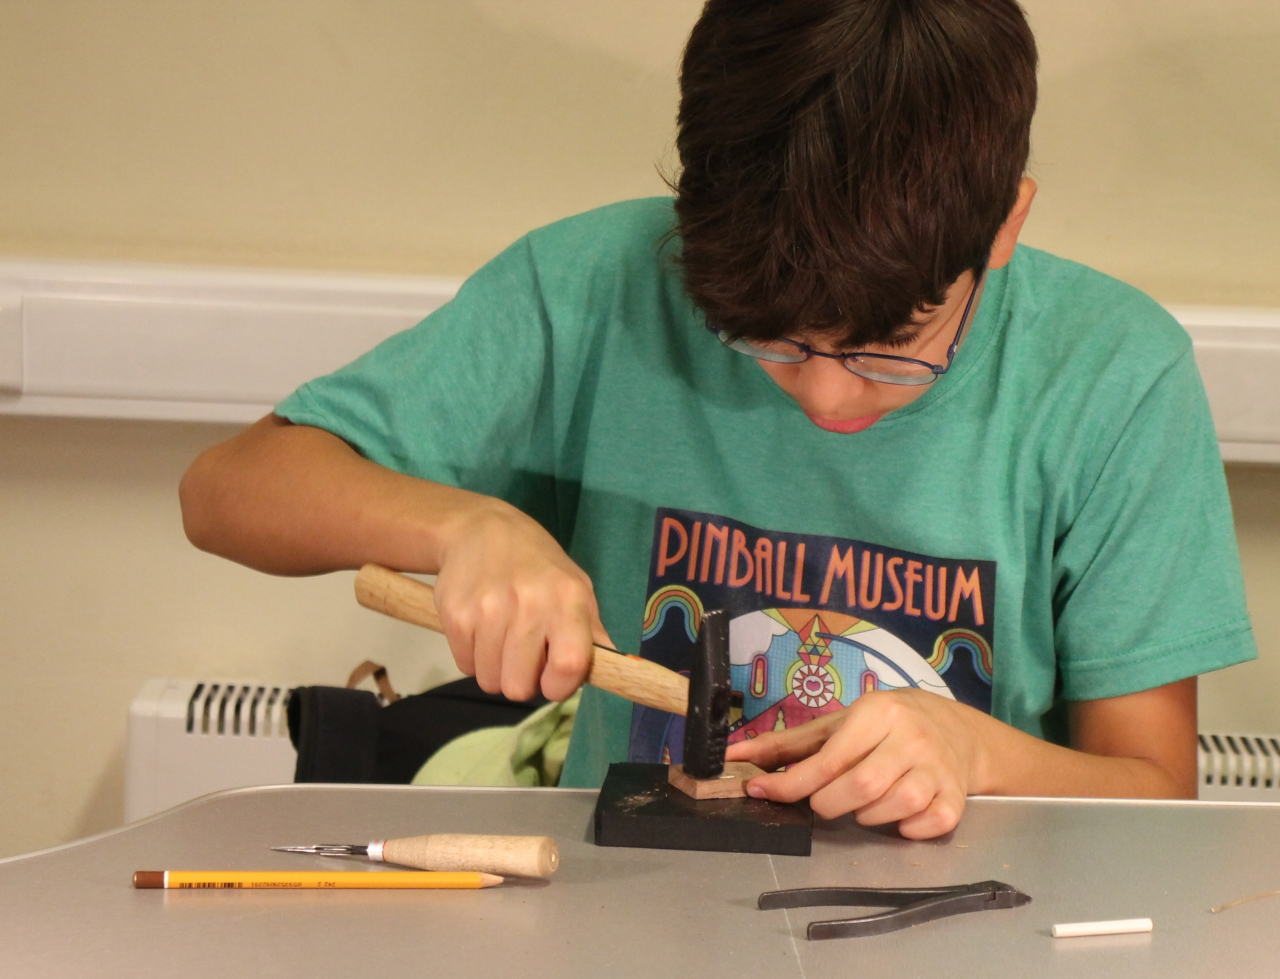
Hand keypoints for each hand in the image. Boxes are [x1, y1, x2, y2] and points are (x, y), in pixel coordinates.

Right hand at [433, 499, 612, 702]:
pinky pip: (464, 666)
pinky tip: (480, 628)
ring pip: (489, 681)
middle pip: (519, 688)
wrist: (480, 529)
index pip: (568, 666)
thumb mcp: (576, 586)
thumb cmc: (537, 565)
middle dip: (521, 679)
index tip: (552, 680)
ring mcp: (487, 610)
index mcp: (567, 599)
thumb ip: (592, 630)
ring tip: (500, 637)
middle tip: (522, 654)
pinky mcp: (455, 615)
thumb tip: (613, 665)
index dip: (559, 686)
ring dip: (495, 668)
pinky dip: (472, 656)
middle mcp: (528, 604)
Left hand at [725, 689, 986, 838]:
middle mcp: (912, 737)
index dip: (790, 784)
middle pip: (860, 787)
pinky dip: (906, 830)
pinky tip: (897, 817)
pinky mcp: (956, 798)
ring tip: (862, 804)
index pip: (828, 759)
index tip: (761, 793)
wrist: (956, 730)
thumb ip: (787, 744)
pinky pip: (927, 825)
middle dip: (830, 804)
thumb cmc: (885, 727)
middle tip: (825, 801)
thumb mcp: (838, 725)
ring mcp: (938, 769)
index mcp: (878, 712)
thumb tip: (734, 756)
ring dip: (866, 817)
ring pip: (893, 807)